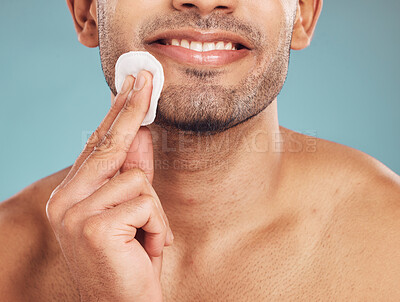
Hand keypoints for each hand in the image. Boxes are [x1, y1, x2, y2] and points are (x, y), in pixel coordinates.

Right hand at [46, 71, 172, 301]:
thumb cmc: (129, 262)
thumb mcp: (134, 213)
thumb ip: (134, 174)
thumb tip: (143, 133)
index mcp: (71, 196)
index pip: (97, 146)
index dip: (117, 113)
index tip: (133, 85)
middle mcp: (66, 200)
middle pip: (108, 145)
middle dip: (131, 109)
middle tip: (147, 75)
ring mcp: (76, 213)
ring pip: (138, 179)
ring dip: (154, 213)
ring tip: (146, 241)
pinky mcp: (95, 227)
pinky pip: (146, 203)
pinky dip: (157, 228)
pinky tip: (145, 251)